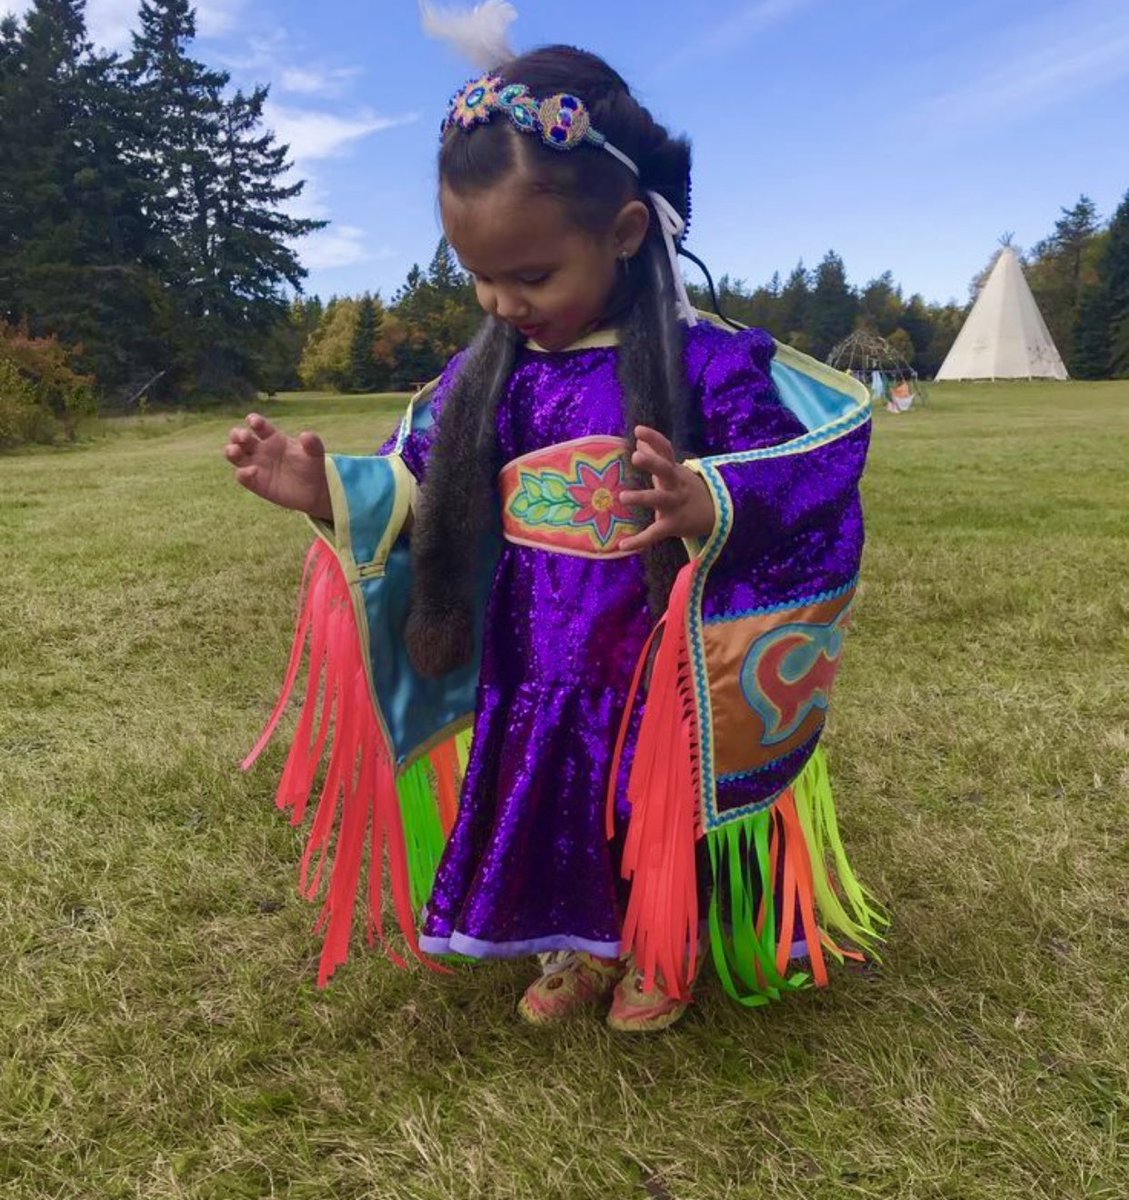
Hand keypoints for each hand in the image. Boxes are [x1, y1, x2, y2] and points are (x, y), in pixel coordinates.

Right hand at [223, 413, 332, 520]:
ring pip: (235, 454)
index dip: (254, 421)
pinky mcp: (255, 482)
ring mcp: (256, 465)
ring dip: (231, 451)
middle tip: (243, 437)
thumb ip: (312, 443)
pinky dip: (243, 473)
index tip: (254, 422)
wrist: (314, 490)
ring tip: (236, 451)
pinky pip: (242, 476)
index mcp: (274, 437)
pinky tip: (252, 471)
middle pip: (240, 438)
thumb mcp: (316, 453)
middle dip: (237, 434)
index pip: (259, 426)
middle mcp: (261, 449)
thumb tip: (306, 435)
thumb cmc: (312, 466)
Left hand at [619, 426, 715, 552]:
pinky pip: (655, 534)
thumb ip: (655, 455)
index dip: (654, 439)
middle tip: (636, 457)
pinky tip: (622, 545)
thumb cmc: (685, 488)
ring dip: (642, 497)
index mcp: (674, 471)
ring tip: (623, 497)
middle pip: (666, 470)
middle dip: (652, 462)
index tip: (638, 430)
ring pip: (659, 499)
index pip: (666, 450)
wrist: (716, 514)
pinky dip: (639, 541)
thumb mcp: (672, 471)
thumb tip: (639, 440)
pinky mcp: (673, 525)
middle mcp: (675, 485)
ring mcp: (675, 505)